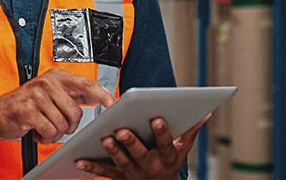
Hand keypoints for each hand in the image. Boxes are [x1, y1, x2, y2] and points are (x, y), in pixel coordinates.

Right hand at [0, 69, 114, 148]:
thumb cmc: (24, 105)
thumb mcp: (49, 93)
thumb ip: (71, 94)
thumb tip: (100, 96)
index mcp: (56, 76)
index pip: (85, 85)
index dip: (102, 95)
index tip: (113, 104)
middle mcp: (47, 82)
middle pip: (76, 112)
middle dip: (69, 126)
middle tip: (56, 125)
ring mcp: (37, 95)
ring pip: (63, 124)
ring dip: (55, 133)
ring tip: (43, 126)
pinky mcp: (28, 110)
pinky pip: (49, 131)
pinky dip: (44, 137)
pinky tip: (36, 130)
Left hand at [74, 113, 210, 178]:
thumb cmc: (169, 160)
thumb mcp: (182, 148)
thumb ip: (190, 130)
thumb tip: (205, 112)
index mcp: (167, 156)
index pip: (165, 142)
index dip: (162, 131)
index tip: (158, 118)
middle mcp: (151, 165)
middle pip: (141, 154)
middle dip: (131, 142)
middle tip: (122, 130)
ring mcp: (134, 173)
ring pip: (122, 162)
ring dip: (112, 151)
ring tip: (104, 138)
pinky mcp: (119, 177)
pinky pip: (104, 171)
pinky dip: (91, 166)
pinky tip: (79, 159)